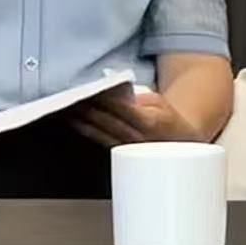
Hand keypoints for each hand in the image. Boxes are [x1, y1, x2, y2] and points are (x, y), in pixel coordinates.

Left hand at [71, 89, 201, 147]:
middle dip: (88, 109)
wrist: (178, 144)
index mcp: (150, 123)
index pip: (123, 109)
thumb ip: (141, 98)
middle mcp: (136, 138)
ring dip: (81, 120)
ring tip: (67, 108)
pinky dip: (85, 130)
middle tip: (73, 97)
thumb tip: (118, 94)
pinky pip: (98, 140)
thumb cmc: (167, 120)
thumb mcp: (161, 102)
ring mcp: (125, 148)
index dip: (106, 100)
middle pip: (107, 122)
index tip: (93, 90)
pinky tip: (74, 121)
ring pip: (99, 133)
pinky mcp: (117, 153)